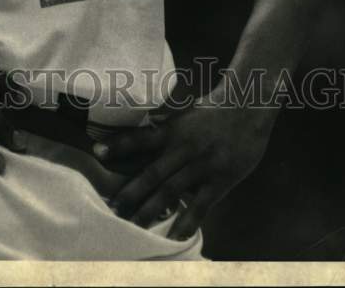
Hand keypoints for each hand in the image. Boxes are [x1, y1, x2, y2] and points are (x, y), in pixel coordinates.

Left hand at [94, 85, 277, 239]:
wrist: (247, 109)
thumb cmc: (213, 111)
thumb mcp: (185, 114)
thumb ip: (166, 125)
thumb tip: (144, 127)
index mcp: (172, 130)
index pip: (140, 138)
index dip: (119, 145)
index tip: (97, 152)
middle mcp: (183, 148)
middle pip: (152, 173)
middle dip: (131, 192)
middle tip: (113, 208)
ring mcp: (201, 166)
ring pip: (171, 191)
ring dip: (151, 209)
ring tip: (135, 225)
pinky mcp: (219, 180)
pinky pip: (201, 205)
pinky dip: (187, 221)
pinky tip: (174, 235)